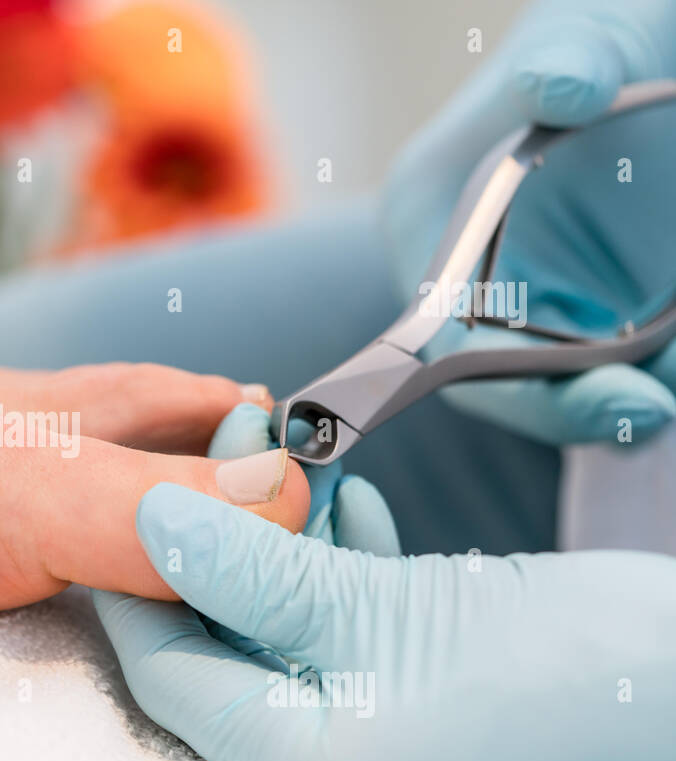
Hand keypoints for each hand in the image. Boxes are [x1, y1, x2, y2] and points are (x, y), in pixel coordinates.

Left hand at [93, 473, 675, 760]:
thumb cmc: (589, 681)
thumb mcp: (398, 611)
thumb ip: (260, 575)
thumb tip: (152, 526)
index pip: (175, 680)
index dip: (138, 584)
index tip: (121, 497)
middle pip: (231, 654)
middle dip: (217, 544)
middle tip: (220, 449)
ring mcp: (393, 749)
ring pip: (297, 636)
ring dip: (285, 547)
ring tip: (284, 457)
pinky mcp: (438, 711)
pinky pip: (361, 641)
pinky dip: (348, 574)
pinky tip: (353, 507)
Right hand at [383, 0, 675, 444]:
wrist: (649, 49)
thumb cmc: (596, 36)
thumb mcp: (581, 35)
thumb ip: (564, 59)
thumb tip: (561, 90)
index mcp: (429, 220)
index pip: (439, 337)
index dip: (502, 383)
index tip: (588, 397)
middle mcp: (469, 277)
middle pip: (503, 379)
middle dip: (576, 401)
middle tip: (652, 404)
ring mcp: (537, 298)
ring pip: (573, 381)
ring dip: (632, 386)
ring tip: (675, 371)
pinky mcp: (601, 307)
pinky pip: (628, 363)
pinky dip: (658, 368)